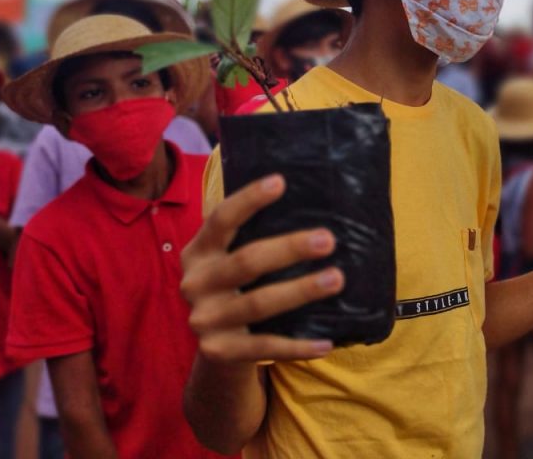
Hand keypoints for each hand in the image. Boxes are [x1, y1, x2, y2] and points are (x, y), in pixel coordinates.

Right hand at [180, 174, 344, 363]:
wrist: (215, 345)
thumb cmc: (236, 286)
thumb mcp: (230, 256)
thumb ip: (253, 234)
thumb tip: (314, 201)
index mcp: (198, 251)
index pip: (221, 219)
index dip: (248, 200)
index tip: (280, 181)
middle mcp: (195, 283)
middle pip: (247, 261)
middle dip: (289, 248)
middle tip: (328, 239)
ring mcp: (205, 320)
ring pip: (258, 304)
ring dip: (300, 290)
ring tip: (337, 278)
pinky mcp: (219, 351)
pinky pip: (264, 347)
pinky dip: (297, 346)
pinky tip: (326, 343)